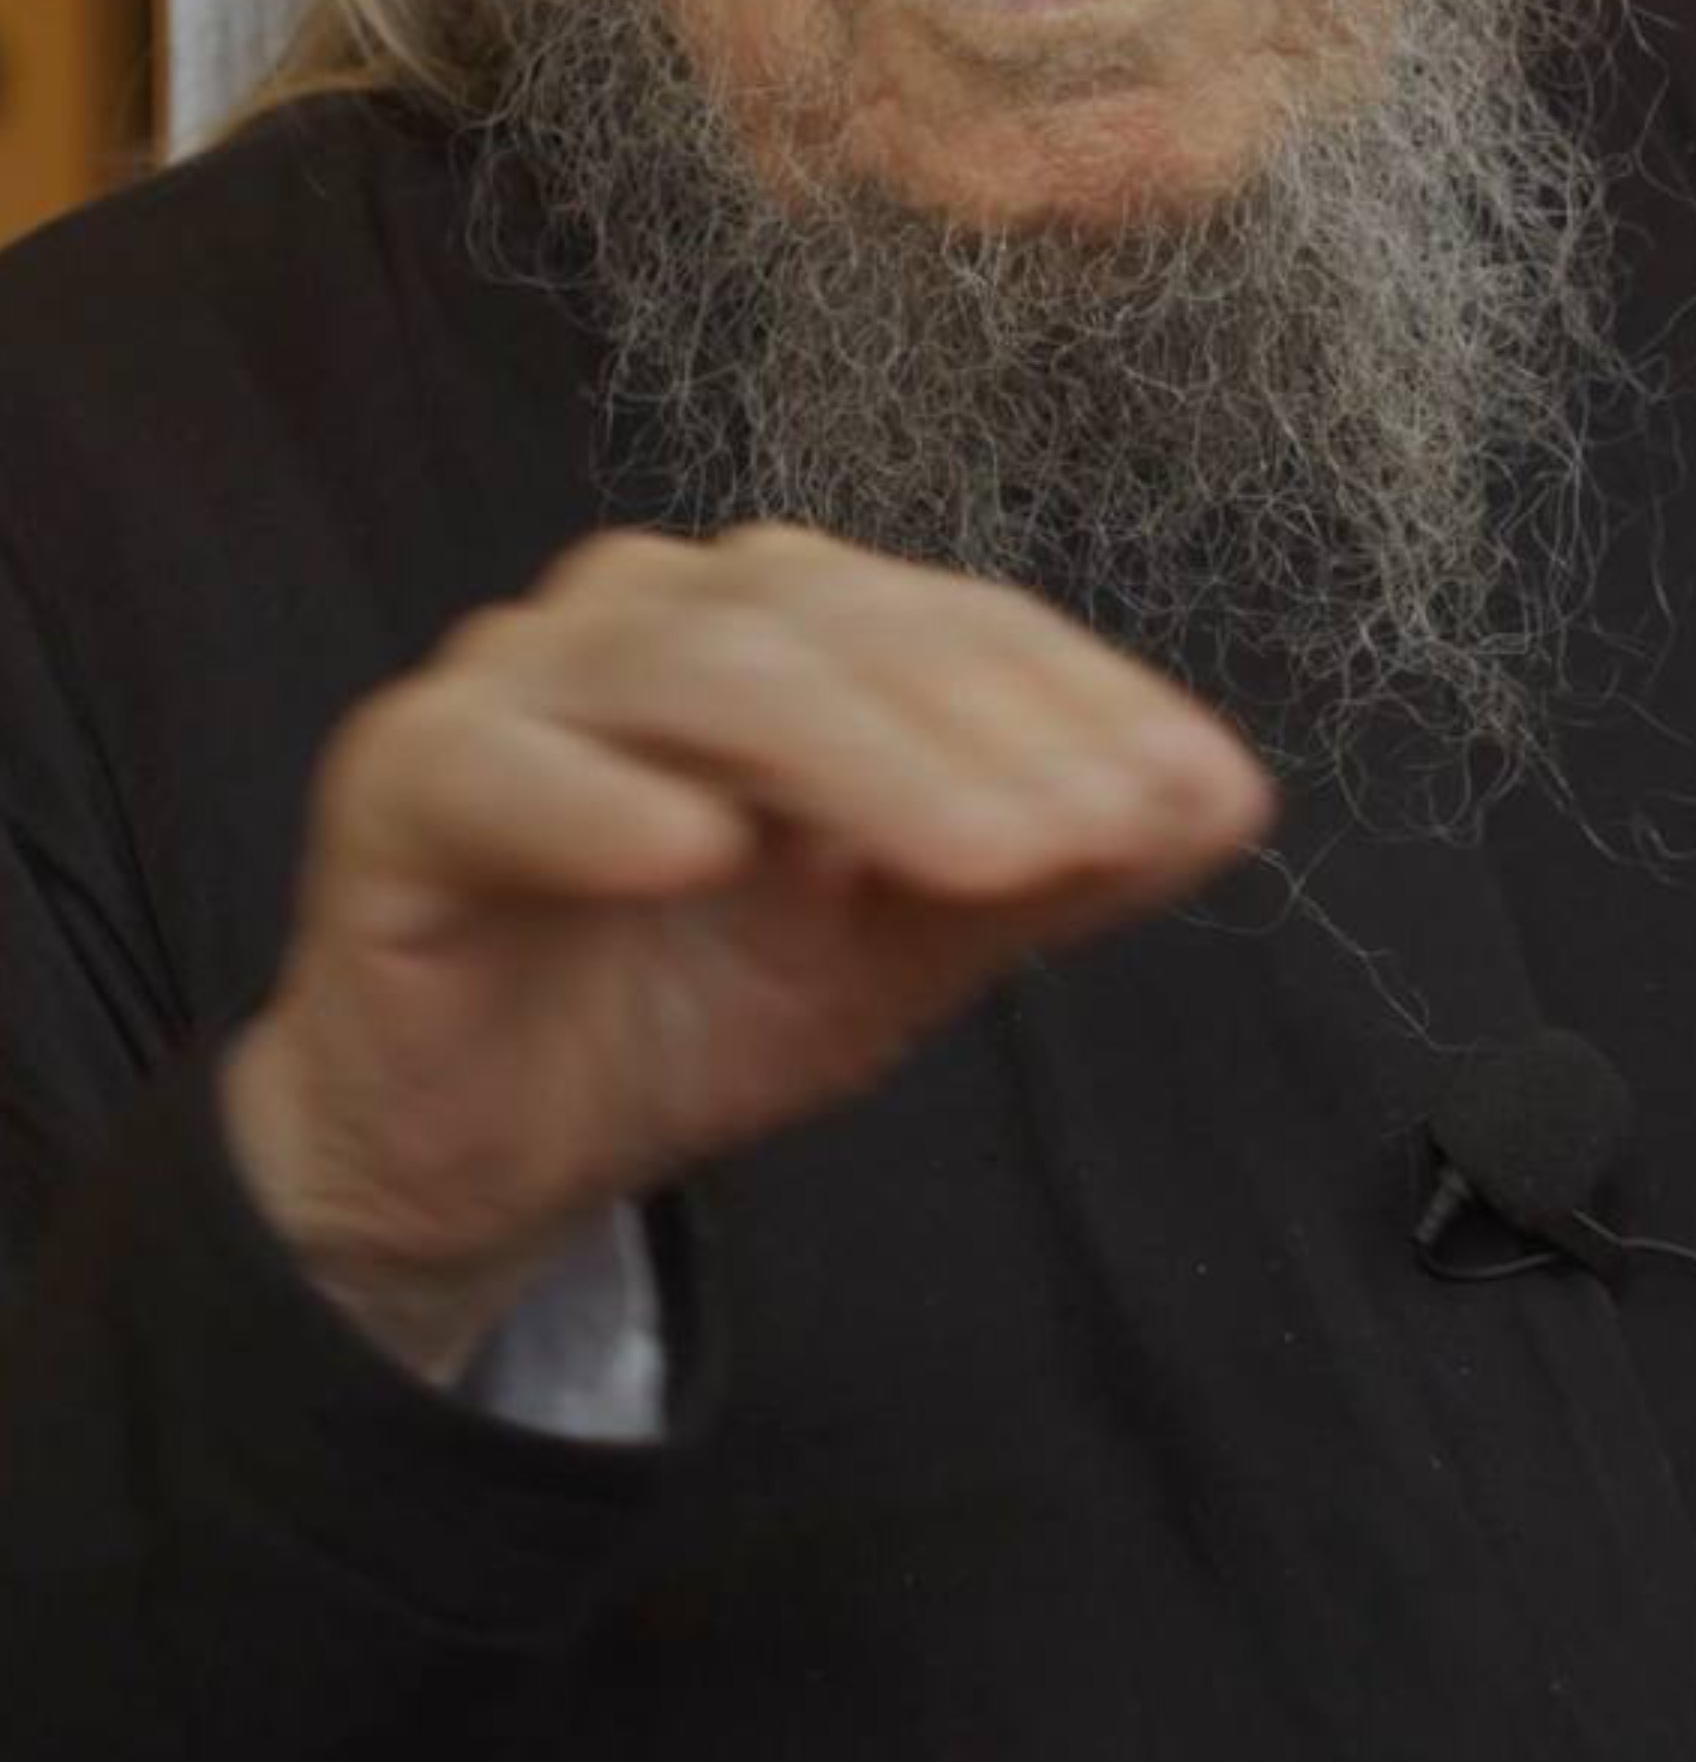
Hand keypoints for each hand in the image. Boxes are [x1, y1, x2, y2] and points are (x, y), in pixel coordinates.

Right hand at [221, 525, 1271, 1382]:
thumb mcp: (900, 952)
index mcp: (779, 621)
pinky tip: (697, 852)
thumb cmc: (685, 1007)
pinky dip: (601, 801)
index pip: (948, 619)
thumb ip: (1047, 872)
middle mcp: (649, 611)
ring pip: (694, 669)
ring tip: (979, 853)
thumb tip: (1226, 798)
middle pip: (832, 625)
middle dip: (986, 730)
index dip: (1080, 695)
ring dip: (854, 758)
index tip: (1197, 791)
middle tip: (1096, 834)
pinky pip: (502, 767)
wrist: (478, 1151)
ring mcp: (514, 679)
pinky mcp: (402, 780)